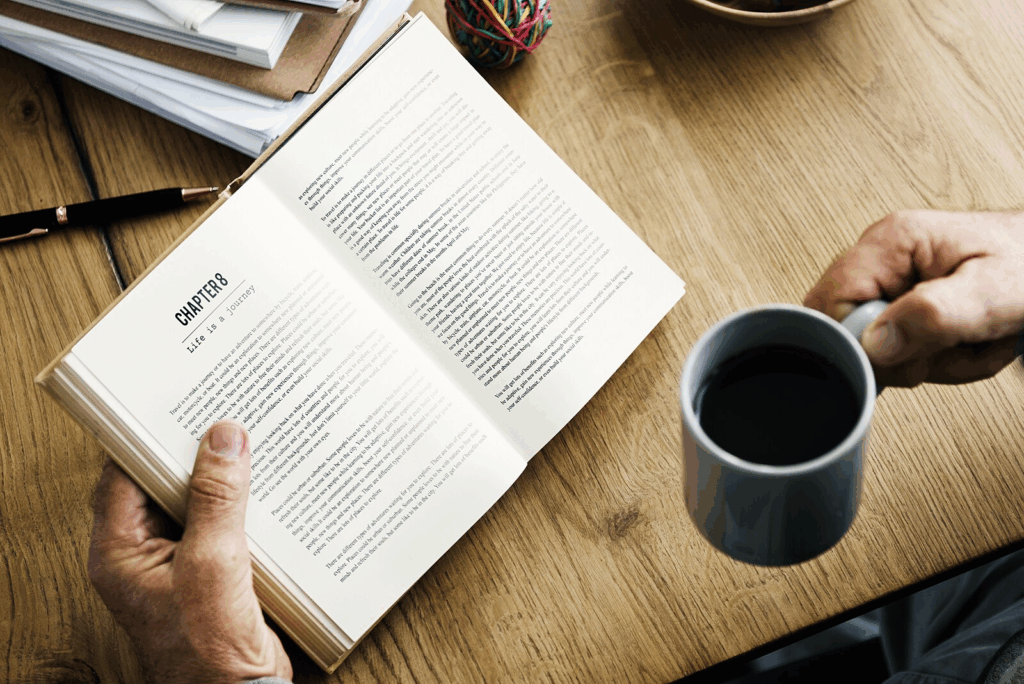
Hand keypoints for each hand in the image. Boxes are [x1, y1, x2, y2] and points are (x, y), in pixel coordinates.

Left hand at [88, 420, 291, 682]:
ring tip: (247, 446)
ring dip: (220, 479)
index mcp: (120, 553)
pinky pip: (220, 525)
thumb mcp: (212, 562)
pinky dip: (239, 505)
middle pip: (159, 485)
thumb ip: (216, 499)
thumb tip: (223, 439)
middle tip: (220, 418)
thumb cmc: (208, 649)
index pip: (122, 477)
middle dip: (191, 453)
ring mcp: (176, 565)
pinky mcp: (209, 574)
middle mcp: (142, 556)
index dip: (148, 439)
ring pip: (192, 503)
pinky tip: (264, 489)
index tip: (179, 407)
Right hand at [804, 210, 1023, 386]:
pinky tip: (962, 345)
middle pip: (848, 329)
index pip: (832, 304)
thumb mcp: (995, 293)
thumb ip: (934, 316)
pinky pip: (897, 350)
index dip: (863, 343)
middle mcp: (883, 257)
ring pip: (875, 347)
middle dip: (902, 358)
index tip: (910, 355)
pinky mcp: (905, 303)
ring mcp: (892, 280)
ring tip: (970, 344)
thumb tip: (874, 343)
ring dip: (929, 363)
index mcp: (893, 241)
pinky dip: (933, 361)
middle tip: (950, 348)